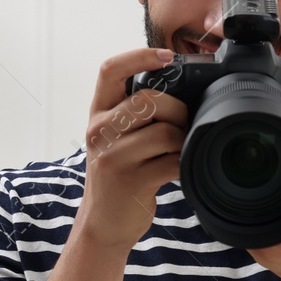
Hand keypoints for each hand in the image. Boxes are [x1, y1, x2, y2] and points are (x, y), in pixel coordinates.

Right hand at [76, 47, 190, 250]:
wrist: (102, 224)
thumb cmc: (116, 175)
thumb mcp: (113, 138)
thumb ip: (133, 112)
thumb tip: (180, 87)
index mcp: (97, 114)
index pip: (110, 70)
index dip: (140, 56)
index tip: (167, 56)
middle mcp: (99, 131)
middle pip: (150, 100)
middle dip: (178, 111)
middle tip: (182, 127)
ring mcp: (112, 157)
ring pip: (165, 131)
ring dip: (183, 140)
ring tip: (178, 150)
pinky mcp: (131, 181)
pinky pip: (172, 161)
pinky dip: (182, 164)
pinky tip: (176, 170)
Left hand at [246, 88, 280, 280]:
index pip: (252, 169)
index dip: (241, 160)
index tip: (241, 155)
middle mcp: (280, 216)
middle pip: (238, 188)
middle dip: (239, 180)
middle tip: (247, 174)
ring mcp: (266, 239)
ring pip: (235, 211)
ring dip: (239, 202)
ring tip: (252, 196)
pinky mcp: (261, 256)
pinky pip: (242, 233)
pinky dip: (246, 223)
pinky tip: (258, 218)